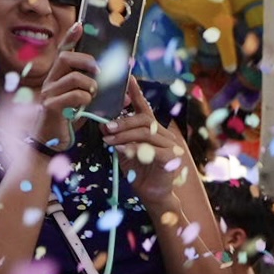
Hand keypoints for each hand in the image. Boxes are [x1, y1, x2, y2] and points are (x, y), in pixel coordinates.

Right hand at [0, 27, 87, 155]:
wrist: (49, 144)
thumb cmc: (65, 122)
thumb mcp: (82, 105)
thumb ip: (97, 95)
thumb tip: (125, 95)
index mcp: (56, 77)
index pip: (62, 51)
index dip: (70, 37)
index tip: (80, 24)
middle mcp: (50, 82)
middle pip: (66, 58)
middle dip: (85, 60)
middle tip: (98, 71)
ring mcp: (48, 94)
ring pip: (73, 77)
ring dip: (89, 85)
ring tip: (92, 94)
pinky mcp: (51, 107)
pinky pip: (73, 95)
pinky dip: (85, 99)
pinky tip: (85, 105)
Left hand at [108, 81, 191, 206]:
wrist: (153, 196)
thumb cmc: (139, 173)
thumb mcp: (124, 152)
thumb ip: (117, 138)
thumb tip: (103, 125)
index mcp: (154, 130)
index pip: (145, 108)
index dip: (136, 93)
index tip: (128, 78)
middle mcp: (164, 134)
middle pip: (143, 120)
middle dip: (123, 122)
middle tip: (106, 128)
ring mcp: (170, 146)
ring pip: (145, 133)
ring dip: (124, 136)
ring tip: (109, 142)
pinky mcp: (171, 159)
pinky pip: (151, 150)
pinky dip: (134, 149)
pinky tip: (122, 151)